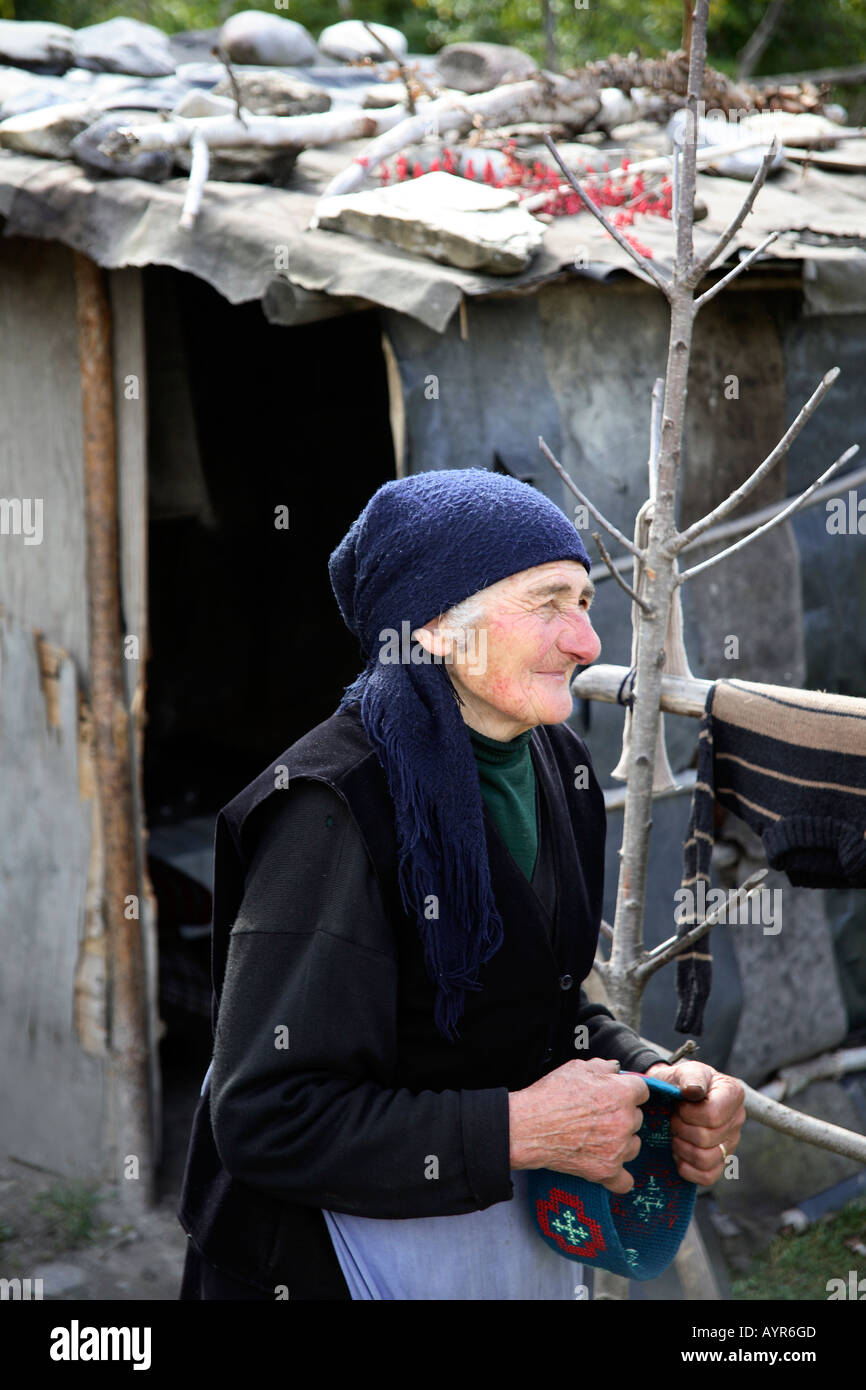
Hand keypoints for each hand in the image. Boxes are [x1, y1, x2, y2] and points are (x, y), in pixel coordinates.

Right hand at [509, 1058, 649, 1193]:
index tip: (616, 1095)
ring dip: (621, 1142)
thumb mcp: (576, 1068)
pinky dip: (617, 1176)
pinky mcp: (607, 1171)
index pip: (642, 1090)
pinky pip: (625, 1181)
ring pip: (633, 1145)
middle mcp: (625, 1121)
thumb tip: (616, 1068)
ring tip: (598, 1138)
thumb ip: (603, 1066)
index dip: (627, 1091)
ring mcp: (618, 1149)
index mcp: (622, 1093)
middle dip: (622, 1115)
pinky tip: (607, 1166)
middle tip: (598, 1116)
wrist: (528, 1127)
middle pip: (637, 1118)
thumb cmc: (550, 1096)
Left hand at [644, 1060, 744, 1185]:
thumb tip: (693, 1090)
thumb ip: (690, 1077)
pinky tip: (679, 1152)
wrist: (672, 1095)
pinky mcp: (721, 1162)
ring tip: (675, 1133)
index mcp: (733, 1094)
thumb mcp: (684, 1070)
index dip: (688, 1114)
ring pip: (705, 1159)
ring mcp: (731, 1143)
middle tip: (673, 1118)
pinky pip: (707, 1177)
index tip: (679, 1105)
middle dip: (681, 1129)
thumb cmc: (680, 1081)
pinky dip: (687, 1167)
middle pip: (706, 1138)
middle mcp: (737, 1120)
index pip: (712, 1116)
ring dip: (682, 1148)